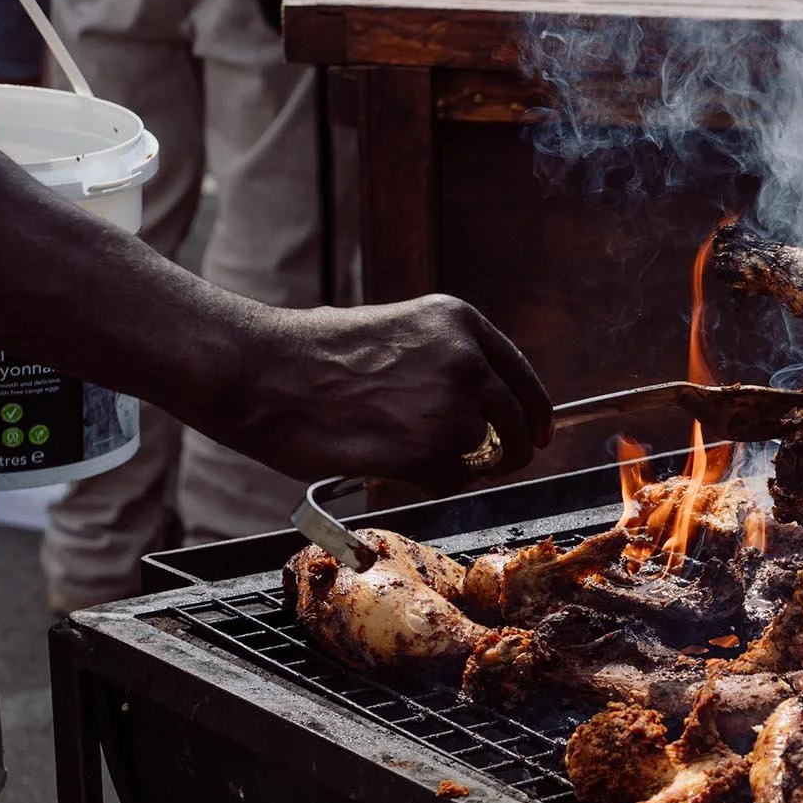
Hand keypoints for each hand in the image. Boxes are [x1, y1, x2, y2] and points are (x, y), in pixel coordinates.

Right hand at [217, 294, 554, 492]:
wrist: (262, 371)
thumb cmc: (312, 357)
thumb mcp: (396, 335)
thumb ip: (444, 365)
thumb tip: (483, 415)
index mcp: (458, 321)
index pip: (520, 375)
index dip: (534, 412)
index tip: (540, 433)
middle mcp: (466, 357)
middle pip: (518, 422)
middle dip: (508, 451)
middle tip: (491, 466)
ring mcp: (454, 401)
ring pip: (482, 454)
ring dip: (451, 464)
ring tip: (396, 445)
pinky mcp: (434, 445)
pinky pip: (451, 480)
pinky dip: (426, 481)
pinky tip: (385, 458)